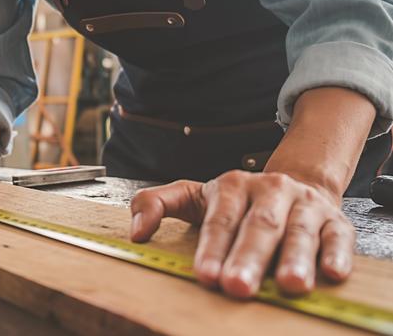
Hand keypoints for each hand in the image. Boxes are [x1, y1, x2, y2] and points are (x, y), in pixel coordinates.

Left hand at [130, 170, 353, 297]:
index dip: (213, 246)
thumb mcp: (192, 196)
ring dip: (295, 258)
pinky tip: (332, 272)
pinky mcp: (334, 220)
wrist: (291, 187)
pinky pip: (338, 236)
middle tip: (237, 286)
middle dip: (248, 257)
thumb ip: (158, 204)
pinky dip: (336, 253)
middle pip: (259, 226)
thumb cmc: (235, 202)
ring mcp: (304, 204)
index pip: (220, 218)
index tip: (204, 273)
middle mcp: (270, 190)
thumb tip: (135, 232)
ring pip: (299, 231)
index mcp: (232, 185)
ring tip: (290, 284)